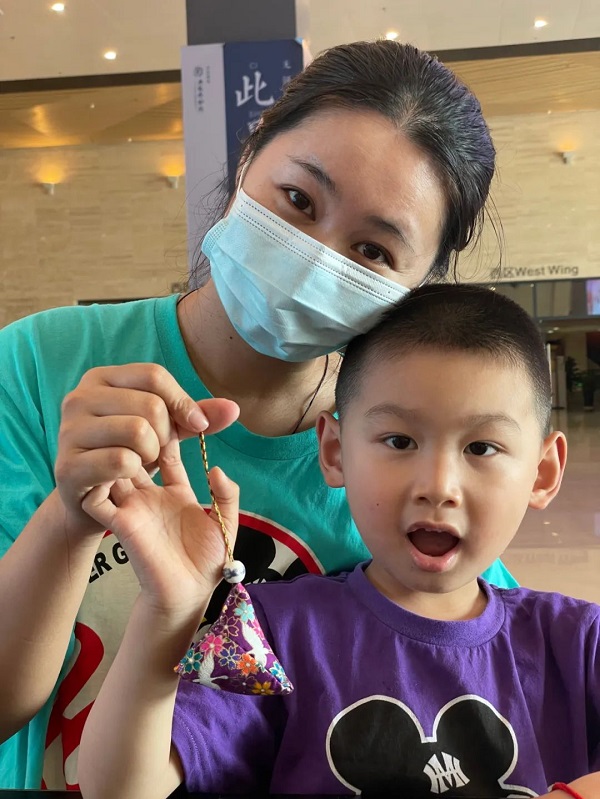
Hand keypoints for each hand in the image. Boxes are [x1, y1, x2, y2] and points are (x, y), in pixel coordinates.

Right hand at [54, 363, 238, 534]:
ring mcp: (68, 431)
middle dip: (165, 434)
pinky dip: (134, 472)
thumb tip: (234, 409)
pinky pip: (121, 461)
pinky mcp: (68, 466)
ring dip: (150, 455)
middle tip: (155, 451)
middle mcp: (78, 397)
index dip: (183, 401)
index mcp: (101, 378)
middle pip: (150, 405)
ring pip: (137, 431)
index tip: (198, 426)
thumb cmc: (127, 454)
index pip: (154, 375)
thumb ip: (195, 417)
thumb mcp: (162, 431)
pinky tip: (124, 478)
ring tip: (139, 463)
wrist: (90, 501)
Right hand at [81, 424, 238, 615]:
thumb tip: (217, 469)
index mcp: (176, 491)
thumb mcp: (226, 521)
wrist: (188, 595)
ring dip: (121, 450)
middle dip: (139, 433)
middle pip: (136, 453)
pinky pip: (99, 495)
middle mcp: (150, 495)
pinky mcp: (119, 523)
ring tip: (134, 437)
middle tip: (147, 419)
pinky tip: (115, 464)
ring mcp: (132, 507)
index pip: (166, 451)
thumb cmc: (207, 562)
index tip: (172, 414)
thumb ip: (226, 494)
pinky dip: (102, 478)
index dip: (168, 432)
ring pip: (115, 466)